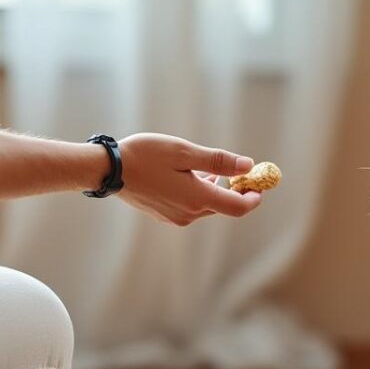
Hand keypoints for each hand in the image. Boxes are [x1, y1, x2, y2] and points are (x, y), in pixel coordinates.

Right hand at [116, 133, 263, 225]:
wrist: (109, 170)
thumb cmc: (145, 155)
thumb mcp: (184, 152)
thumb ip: (218, 160)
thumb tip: (248, 165)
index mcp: (197, 198)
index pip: (238, 207)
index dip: (253, 197)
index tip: (260, 183)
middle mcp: (189, 213)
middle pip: (223, 206)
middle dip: (235, 189)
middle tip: (239, 168)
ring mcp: (176, 217)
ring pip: (207, 205)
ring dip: (215, 188)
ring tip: (207, 166)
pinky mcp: (165, 215)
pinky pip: (192, 206)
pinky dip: (198, 192)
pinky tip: (188, 175)